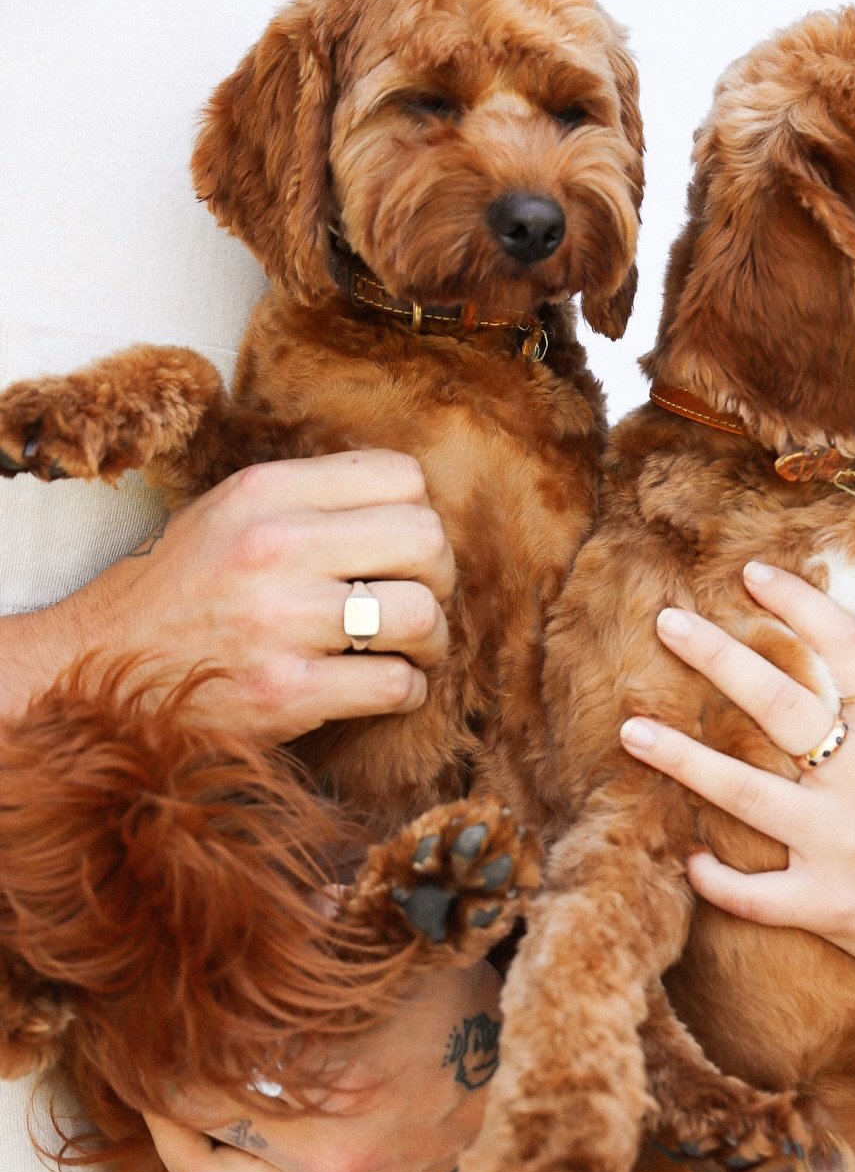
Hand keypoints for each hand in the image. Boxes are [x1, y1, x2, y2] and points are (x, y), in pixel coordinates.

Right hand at [2, 449, 454, 739]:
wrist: (96, 671)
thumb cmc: (179, 591)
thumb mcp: (228, 514)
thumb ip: (310, 499)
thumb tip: (413, 502)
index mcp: (264, 492)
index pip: (402, 477)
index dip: (419, 514)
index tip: (402, 549)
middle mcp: (271, 547)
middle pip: (427, 540)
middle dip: (441, 577)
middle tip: (420, 600)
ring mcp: (278, 623)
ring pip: (421, 615)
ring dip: (433, 641)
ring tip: (411, 650)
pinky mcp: (283, 694)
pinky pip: (395, 686)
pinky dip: (407, 692)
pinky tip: (384, 688)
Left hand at [143, 958, 499, 1171]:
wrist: (533, 1090)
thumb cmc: (466, 1012)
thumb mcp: (404, 954)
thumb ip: (329, 925)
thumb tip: (269, 909)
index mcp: (347, 1081)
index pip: (213, 1078)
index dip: (169, 1055)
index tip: (152, 1031)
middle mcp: (340, 1160)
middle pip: (200, 1153)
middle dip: (162, 1113)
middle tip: (153, 1077)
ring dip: (183, 1162)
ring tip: (178, 1121)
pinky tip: (221, 1164)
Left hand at [618, 560, 854, 980]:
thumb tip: (801, 640)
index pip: (849, 653)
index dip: (802, 606)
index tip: (752, 573)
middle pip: (781, 707)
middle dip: (719, 658)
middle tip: (667, 622)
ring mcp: (843, 846)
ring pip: (747, 795)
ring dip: (683, 760)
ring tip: (631, 732)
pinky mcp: (826, 905)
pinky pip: (754, 894)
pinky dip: (716, 877)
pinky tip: (687, 856)